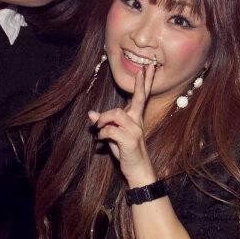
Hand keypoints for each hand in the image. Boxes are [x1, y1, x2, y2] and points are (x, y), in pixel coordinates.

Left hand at [88, 63, 155, 183]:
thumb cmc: (126, 152)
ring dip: (104, 119)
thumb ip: (105, 123)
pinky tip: (100, 139)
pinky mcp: (130, 140)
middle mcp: (137, 122)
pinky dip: (102, 133)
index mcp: (135, 119)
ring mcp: (135, 130)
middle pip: (140, 98)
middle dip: (141, 83)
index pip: (141, 97)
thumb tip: (91, 113)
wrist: (138, 170)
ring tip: (98, 128)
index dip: (144, 82)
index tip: (148, 68)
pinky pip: (111, 130)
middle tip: (145, 68)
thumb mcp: (114, 136)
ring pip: (116, 113)